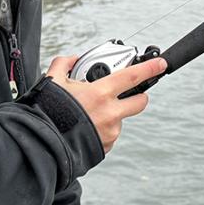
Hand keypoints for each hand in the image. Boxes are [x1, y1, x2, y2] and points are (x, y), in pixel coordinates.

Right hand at [45, 55, 166, 152]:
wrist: (42, 144)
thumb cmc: (48, 111)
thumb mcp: (52, 81)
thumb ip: (64, 64)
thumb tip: (73, 59)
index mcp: (101, 93)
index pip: (133, 76)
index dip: (150, 68)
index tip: (161, 63)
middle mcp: (111, 113)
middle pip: (141, 101)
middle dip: (140, 95)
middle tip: (129, 93)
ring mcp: (111, 131)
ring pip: (121, 118)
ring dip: (111, 114)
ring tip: (88, 114)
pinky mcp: (107, 146)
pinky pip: (110, 133)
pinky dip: (102, 128)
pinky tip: (85, 127)